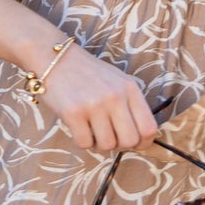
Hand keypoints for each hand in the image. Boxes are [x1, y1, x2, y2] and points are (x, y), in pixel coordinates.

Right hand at [30, 41, 158, 151]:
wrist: (56, 59)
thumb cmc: (89, 75)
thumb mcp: (118, 81)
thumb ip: (131, 106)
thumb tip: (141, 139)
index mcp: (130, 89)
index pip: (149, 128)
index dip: (144, 143)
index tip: (135, 143)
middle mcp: (115, 96)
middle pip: (130, 141)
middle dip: (120, 146)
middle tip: (109, 137)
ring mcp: (94, 104)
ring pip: (107, 145)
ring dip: (99, 143)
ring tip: (92, 130)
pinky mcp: (73, 113)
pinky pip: (84, 143)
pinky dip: (82, 141)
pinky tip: (79, 127)